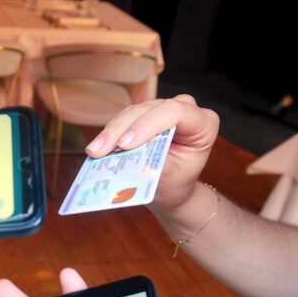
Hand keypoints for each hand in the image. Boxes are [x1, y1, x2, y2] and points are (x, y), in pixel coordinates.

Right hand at [84, 94, 219, 210]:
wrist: (172, 187)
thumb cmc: (176, 182)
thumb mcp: (170, 177)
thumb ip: (153, 164)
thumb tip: (129, 158)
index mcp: (203, 123)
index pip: (175, 113)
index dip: (148, 124)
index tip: (126, 145)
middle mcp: (185, 109)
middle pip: (149, 110)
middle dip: (122, 130)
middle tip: (101, 151)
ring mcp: (162, 109)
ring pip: (132, 113)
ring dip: (111, 132)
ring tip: (94, 151)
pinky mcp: (144, 114)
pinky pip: (124, 118)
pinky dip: (109, 133)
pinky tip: (97, 148)